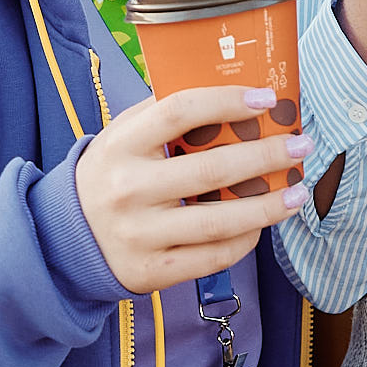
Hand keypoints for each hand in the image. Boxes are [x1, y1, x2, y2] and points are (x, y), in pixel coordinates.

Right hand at [74, 84, 313, 296]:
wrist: (64, 240)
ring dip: (269, 207)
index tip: (266, 99)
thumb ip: (165, 114)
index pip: (180, 112)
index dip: (227, 101)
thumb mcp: (123, 137)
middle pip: (211, 170)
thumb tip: (235, 94)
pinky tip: (262, 226)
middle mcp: (128, 190)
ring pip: (219, 222)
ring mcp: (139, 235)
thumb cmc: (110, 175)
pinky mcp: (151, 271)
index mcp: (121, 145)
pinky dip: (245, 241)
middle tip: (301, 147)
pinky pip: (212, 257)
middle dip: (267, 156)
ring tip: (298, 192)